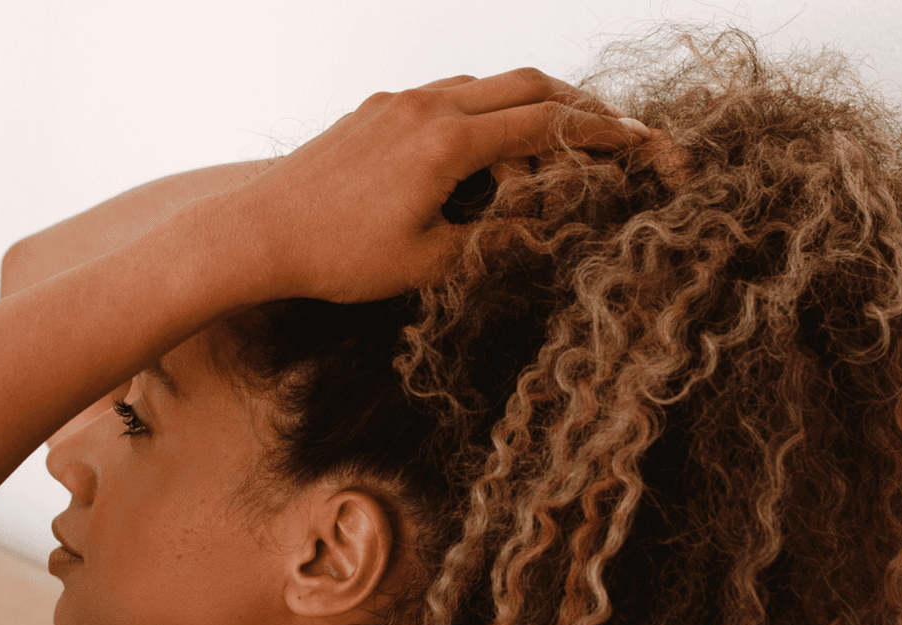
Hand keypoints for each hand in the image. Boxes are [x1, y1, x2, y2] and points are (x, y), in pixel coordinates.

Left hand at [223, 68, 648, 304]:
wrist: (256, 234)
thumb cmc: (337, 257)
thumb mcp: (430, 263)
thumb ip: (496, 240)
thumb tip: (549, 228)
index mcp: (448, 141)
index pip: (548, 123)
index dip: (605, 134)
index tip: (645, 144)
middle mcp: (426, 106)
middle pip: (527, 83)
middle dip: (580, 105)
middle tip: (613, 133)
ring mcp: (398, 102)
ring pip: (484, 85)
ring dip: (527, 107)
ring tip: (550, 151)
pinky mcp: (375, 109)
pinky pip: (445, 96)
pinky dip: (481, 113)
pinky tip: (483, 150)